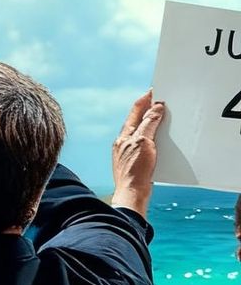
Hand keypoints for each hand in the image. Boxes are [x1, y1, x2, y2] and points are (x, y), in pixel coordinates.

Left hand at [110, 90, 164, 216]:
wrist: (132, 193)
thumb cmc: (135, 169)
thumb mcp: (143, 142)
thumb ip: (149, 124)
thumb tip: (156, 107)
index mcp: (124, 135)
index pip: (135, 111)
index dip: (145, 100)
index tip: (154, 91)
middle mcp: (124, 142)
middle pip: (137, 120)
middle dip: (148, 110)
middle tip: (159, 100)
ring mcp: (128, 152)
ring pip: (141, 132)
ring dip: (151, 123)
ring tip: (160, 116)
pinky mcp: (135, 161)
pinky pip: (145, 144)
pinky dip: (153, 137)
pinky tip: (159, 140)